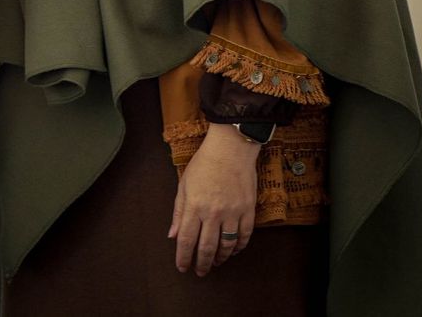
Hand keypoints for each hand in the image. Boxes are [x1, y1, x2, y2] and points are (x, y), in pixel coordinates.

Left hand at [169, 124, 258, 276]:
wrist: (230, 149)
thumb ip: (179, 212)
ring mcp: (233, 212)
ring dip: (221, 258)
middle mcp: (213, 213)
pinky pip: (245, 235)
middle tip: (200, 272)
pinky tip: (234, 250)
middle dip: (202, 263)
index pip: (187, 240)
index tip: (182, 268)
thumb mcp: (184, 185)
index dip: (183, 257)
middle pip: (207, 247)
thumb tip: (173, 235)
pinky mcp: (248, 210)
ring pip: (227, 245)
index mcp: (194, 206)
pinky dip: (239, 246)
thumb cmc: (204, 164)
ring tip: (216, 263)